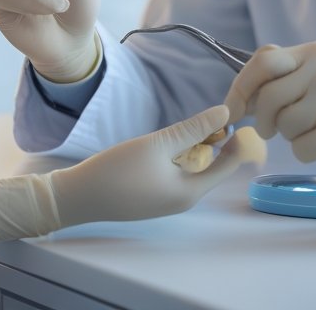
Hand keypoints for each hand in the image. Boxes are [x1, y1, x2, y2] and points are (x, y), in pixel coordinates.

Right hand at [49, 105, 261, 225]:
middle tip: (211, 115)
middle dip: (213, 142)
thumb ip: (193, 129)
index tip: (238, 116)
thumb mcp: (158, 144)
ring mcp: (165, 202)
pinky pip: (174, 176)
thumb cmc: (118, 171)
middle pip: (210, 168)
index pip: (228, 165)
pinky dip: (176, 158)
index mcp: (190, 192)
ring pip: (191, 171)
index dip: (236, 141)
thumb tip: (224, 114)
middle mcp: (183, 201)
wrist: (77, 197)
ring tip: (188, 127)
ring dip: (193, 148)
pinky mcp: (151, 198)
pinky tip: (165, 144)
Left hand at [224, 42, 315, 186]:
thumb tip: (239, 92)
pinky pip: (304, 148)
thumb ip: (285, 75)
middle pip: (269, 97)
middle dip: (263, 120)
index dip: (241, 88)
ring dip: (292, 138)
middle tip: (272, 130)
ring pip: (286, 125)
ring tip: (315, 132)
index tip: (232, 111)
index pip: (263, 62)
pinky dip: (308, 154)